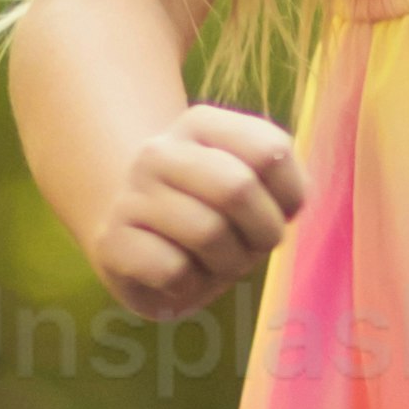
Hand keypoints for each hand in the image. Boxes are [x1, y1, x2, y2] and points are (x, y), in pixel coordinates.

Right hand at [94, 102, 306, 309]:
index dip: (289, 196)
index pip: (271, 151)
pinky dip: (191, 285)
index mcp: (201, 124)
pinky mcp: (111, 241)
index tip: (278, 211)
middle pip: (237, 188)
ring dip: (228, 264)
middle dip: (262, 233)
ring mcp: (131, 194)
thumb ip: (285, 179)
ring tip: (216, 263)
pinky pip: (172, 269)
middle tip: (252, 248)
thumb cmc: (211, 214)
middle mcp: (160, 151)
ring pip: (207, 232)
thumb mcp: (252, 186)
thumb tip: (297, 194)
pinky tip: (180, 277)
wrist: (135, 238)